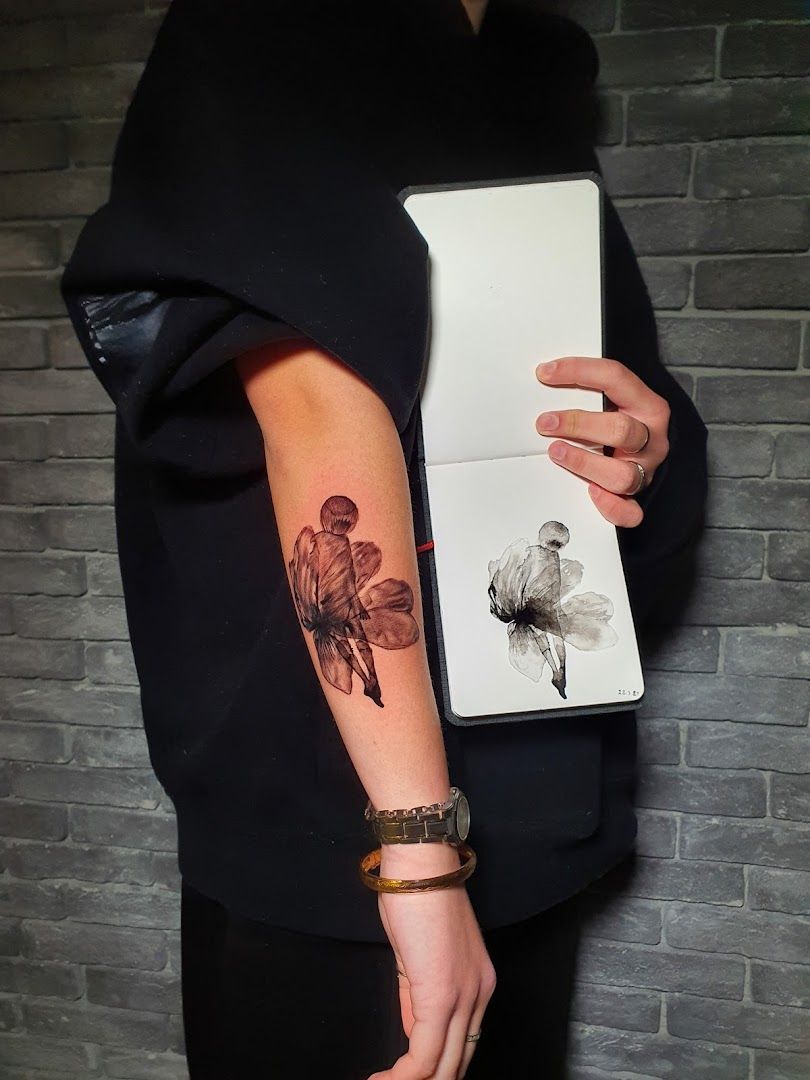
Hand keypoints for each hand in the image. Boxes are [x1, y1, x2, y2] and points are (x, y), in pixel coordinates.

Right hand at [367, 843, 496, 1079]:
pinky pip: (423, 1057)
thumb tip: (411, 1031)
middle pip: (456, 1065)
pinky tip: (380, 1079)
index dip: (434, 1069)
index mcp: (478, 985)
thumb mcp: (418, 956)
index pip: (462, 1047)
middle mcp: (479, 996)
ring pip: (442, 1068)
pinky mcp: (440, 997)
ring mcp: (464, 998)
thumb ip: (417, 997)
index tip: (402, 1075)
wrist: (420, 865)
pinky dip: (400, 1077)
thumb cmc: (416, 898)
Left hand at [535, 356, 670, 527]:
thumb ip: (588, 392)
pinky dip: (610, 507)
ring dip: (584, 463)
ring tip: (556, 452)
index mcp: (647, 405)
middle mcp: (650, 437)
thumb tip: (543, 379)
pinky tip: (590, 493)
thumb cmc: (622, 423)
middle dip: (578, 424)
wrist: (647, 451)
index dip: (578, 371)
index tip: (545, 373)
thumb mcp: (614, 399)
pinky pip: (630, 511)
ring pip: (622, 474)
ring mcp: (646, 468)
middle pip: (621, 430)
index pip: (615, 378)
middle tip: (545, 423)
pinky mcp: (639, 495)